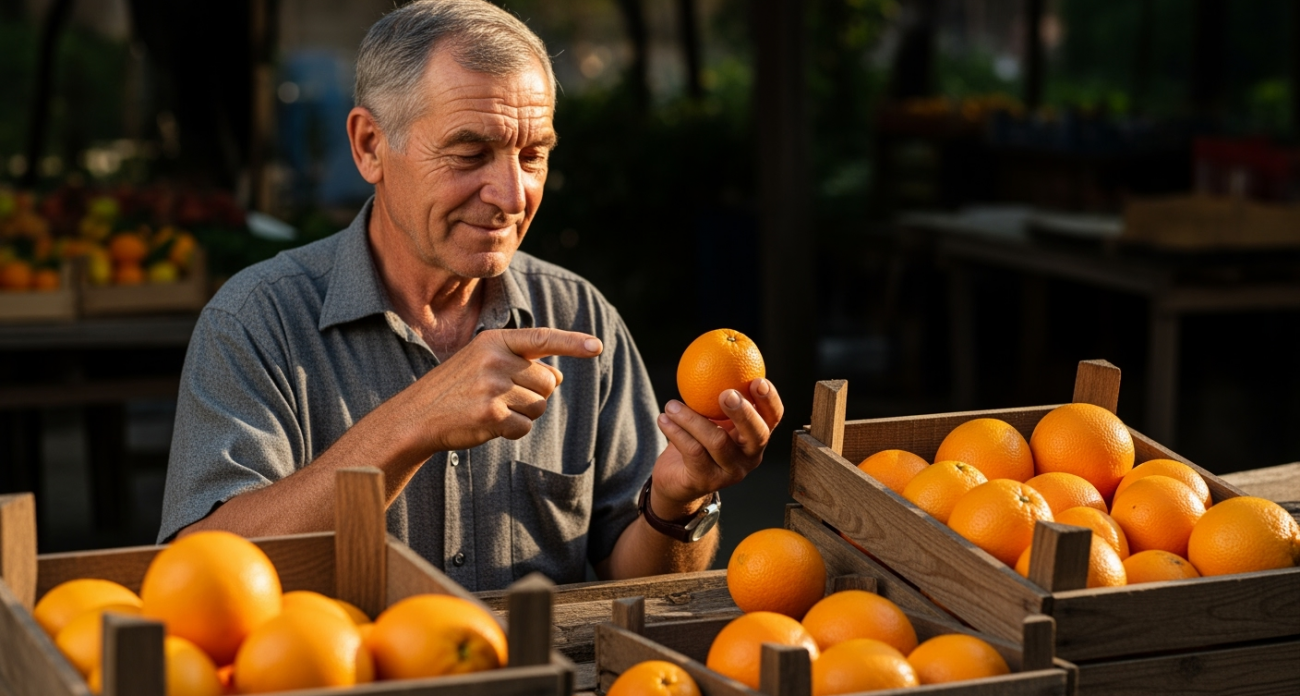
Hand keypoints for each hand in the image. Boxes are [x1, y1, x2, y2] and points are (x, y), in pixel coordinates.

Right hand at [384, 327, 601, 453]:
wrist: (416, 416)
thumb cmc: (456, 389)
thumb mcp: (483, 362)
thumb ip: (521, 362)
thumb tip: (559, 375)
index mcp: (494, 341)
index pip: (541, 339)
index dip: (572, 343)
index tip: (597, 346)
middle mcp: (495, 359)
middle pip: (547, 382)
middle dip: (535, 395)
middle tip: (503, 397)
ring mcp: (493, 387)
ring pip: (539, 406)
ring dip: (523, 414)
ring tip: (493, 409)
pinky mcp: (491, 414)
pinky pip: (525, 427)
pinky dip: (512, 431)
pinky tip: (489, 425)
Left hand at [650, 378, 783, 518]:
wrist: (677, 479)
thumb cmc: (697, 439)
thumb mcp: (710, 417)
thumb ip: (715, 394)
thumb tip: (713, 353)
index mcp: (756, 436)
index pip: (773, 418)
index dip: (770, 400)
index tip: (757, 380)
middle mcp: (750, 457)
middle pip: (757, 435)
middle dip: (744, 412)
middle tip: (726, 393)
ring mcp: (730, 472)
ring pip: (717, 442)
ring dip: (691, 419)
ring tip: (671, 405)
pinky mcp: (706, 481)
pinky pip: (693, 451)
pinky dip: (677, 432)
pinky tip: (663, 418)